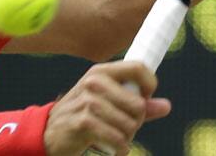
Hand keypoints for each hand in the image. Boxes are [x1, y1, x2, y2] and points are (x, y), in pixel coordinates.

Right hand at [44, 61, 171, 155]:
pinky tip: (116, 148)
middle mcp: (95, 82)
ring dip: (127, 137)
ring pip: (129, 124)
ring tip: (116, 137)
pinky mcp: (83, 122)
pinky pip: (117, 138)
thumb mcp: (110, 104)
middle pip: (138, 104)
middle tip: (124, 127)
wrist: (49, 133)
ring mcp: (88, 101)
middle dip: (136, 122)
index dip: (150, 85)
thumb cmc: (84, 116)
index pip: (139, 68)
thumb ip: (139, 104)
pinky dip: (121, 148)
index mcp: (102, 71)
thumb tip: (166, 106)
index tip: (144, 100)